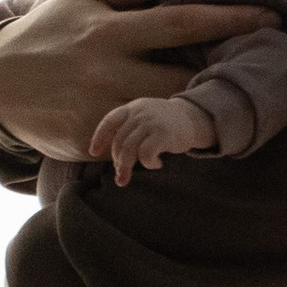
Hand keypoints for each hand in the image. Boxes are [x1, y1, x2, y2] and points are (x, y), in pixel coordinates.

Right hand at [0, 0, 279, 162]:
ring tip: (223, 98)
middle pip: (183, 74)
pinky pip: (141, 140)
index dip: (231, 19)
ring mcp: (98, 109)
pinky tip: (179, 129)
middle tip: (259, 67)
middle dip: (222, 73)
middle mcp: (105, 69)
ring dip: (199, 107)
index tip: (271, 18)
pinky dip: (165, 135)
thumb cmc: (49, 31)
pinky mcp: (91, 141)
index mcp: (108, 27)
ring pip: (168, 112)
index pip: (182, 21)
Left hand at [90, 91, 219, 186]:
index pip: (110, 121)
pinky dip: (149, 164)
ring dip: (126, 167)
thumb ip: (129, 129)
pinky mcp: (163, 133)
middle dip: (117, 161)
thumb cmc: (165, 124)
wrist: (193, 118)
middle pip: (120, 141)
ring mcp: (151, 122)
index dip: (99, 137)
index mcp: (133, 108)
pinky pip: (146, 154)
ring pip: (129, 149)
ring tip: (126, 178)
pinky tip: (157, 165)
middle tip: (121, 175)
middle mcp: (140, 113)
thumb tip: (115, 159)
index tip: (93, 152)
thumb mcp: (144, 117)